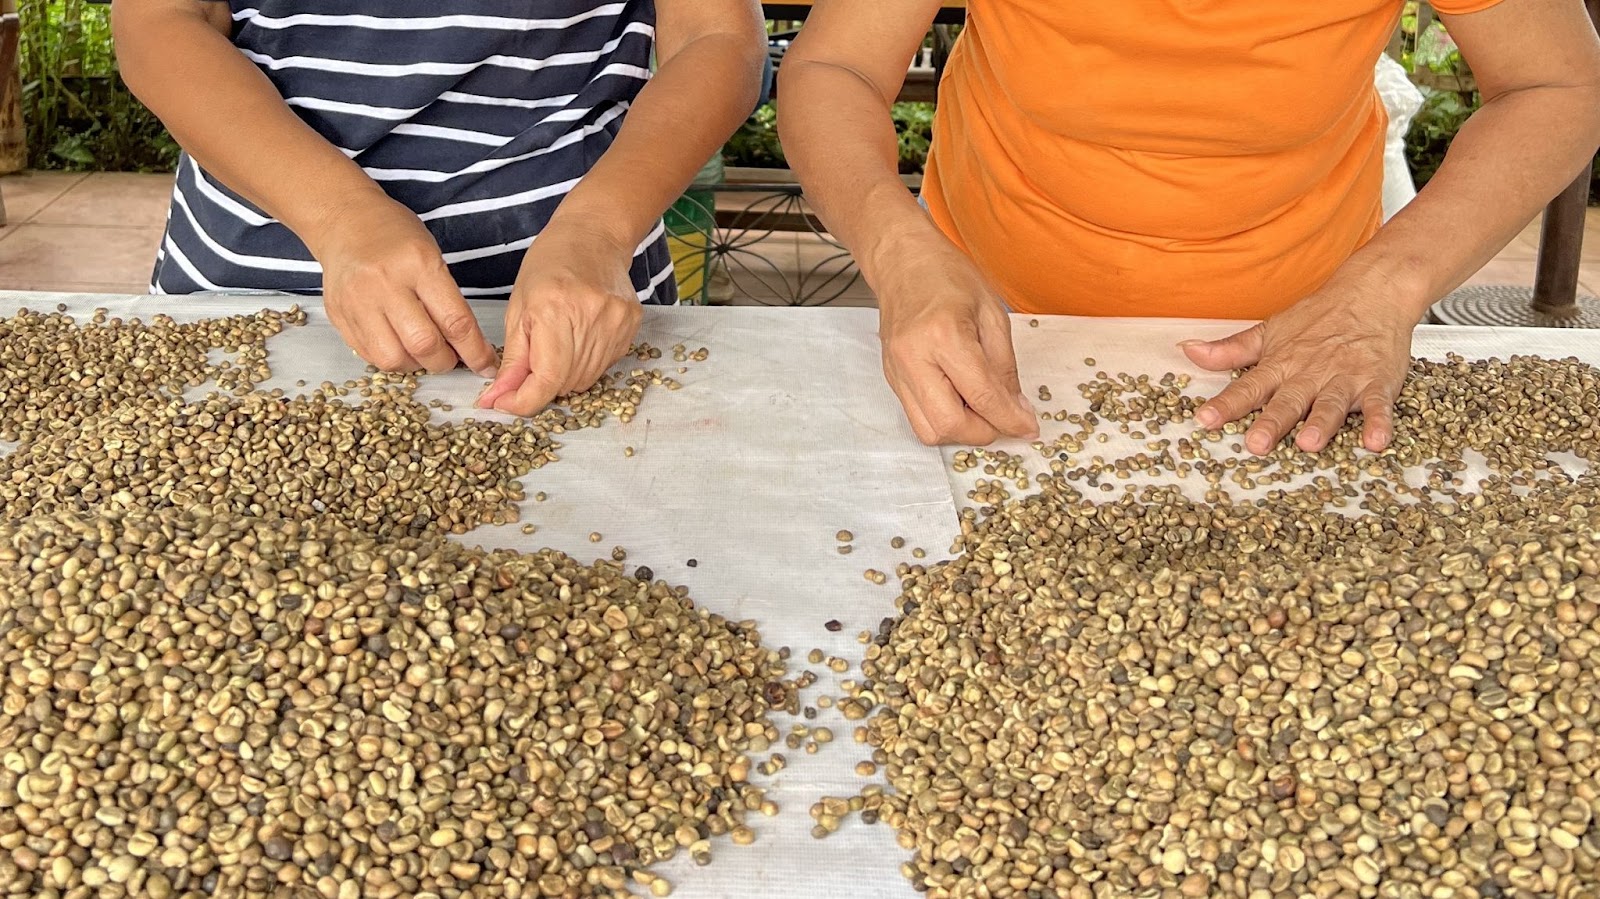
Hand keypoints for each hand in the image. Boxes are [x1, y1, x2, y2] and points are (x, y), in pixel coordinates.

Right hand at [311, 197, 497, 375]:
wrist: (345, 221)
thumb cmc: (395, 237)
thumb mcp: (432, 256)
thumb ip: (448, 300)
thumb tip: (468, 347)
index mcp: (418, 264)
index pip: (455, 321)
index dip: (476, 351)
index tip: (486, 365)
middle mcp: (384, 284)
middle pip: (424, 344)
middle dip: (445, 361)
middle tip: (451, 357)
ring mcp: (357, 301)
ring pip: (393, 358)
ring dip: (416, 364)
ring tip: (422, 352)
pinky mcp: (339, 315)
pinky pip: (370, 355)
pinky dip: (392, 358)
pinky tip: (399, 345)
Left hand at [476, 224, 642, 414]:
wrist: (594, 236)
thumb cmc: (549, 265)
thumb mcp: (517, 310)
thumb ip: (512, 361)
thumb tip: (496, 400)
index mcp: (554, 311)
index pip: (546, 380)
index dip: (523, 402)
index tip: (504, 404)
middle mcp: (590, 319)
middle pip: (564, 384)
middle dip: (540, 385)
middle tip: (528, 366)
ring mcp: (616, 324)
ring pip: (585, 381)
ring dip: (563, 376)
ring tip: (556, 345)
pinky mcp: (631, 327)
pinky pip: (604, 366)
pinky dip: (584, 364)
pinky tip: (578, 337)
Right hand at [877, 240, 1038, 445]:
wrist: (902, 261)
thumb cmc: (947, 275)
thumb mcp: (992, 313)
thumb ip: (1005, 365)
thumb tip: (1016, 408)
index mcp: (944, 335)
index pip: (982, 395)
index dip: (1011, 419)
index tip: (1029, 428)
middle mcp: (914, 358)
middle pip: (949, 424)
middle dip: (984, 432)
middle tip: (1004, 418)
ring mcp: (897, 371)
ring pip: (929, 430)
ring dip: (962, 431)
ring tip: (980, 409)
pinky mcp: (891, 378)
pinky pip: (918, 417)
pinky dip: (944, 419)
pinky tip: (961, 400)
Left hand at [1181, 271, 1416, 454]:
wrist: (1372, 291)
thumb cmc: (1319, 317)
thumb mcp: (1270, 332)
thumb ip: (1230, 349)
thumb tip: (1188, 349)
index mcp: (1281, 364)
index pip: (1248, 387)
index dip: (1226, 404)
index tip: (1204, 420)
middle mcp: (1310, 374)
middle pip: (1288, 401)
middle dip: (1271, 423)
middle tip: (1256, 444)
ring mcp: (1344, 378)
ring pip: (1330, 404)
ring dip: (1321, 424)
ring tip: (1309, 443)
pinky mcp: (1377, 382)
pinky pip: (1379, 405)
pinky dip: (1379, 422)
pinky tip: (1376, 441)